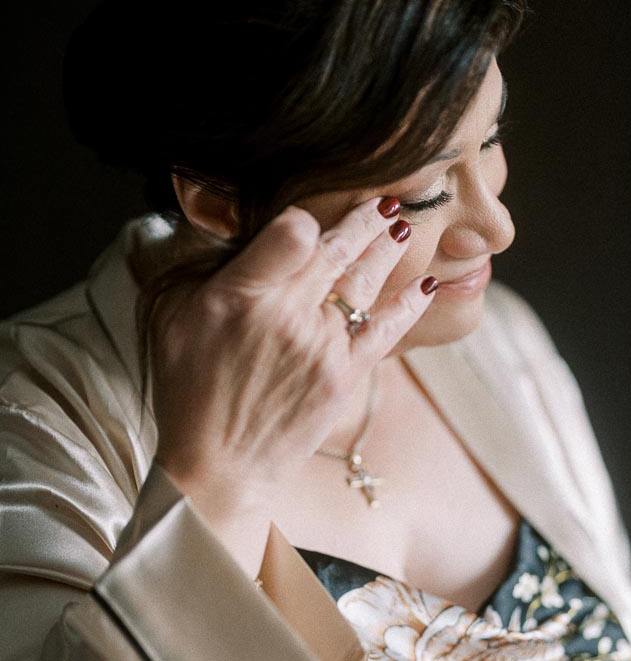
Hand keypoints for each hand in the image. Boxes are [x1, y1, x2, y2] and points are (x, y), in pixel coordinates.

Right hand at [150, 197, 434, 571]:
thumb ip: (200, 264)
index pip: (290, 233)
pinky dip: (409, 304)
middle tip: (386, 196)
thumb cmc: (188, 387)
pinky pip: (387, 329)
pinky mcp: (345, 376)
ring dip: (386, 248)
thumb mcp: (174, 316)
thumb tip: (224, 222)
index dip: (305, 217)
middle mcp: (287, 315)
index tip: (310, 213)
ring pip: (364, 282)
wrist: (219, 464)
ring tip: (401, 224)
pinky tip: (426, 284)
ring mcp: (322, 346)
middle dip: (364, 218)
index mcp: (241, 294)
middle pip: (336, 251)